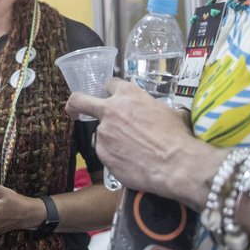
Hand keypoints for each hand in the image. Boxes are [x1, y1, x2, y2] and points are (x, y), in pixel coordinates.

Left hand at [66, 78, 198, 195]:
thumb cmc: (176, 137)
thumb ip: (148, 109)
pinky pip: (107, 153)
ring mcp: (103, 133)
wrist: (176, 165)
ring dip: (113, 141)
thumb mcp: (166, 112)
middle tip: (73, 111)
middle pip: (80, 101)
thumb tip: (151, 115)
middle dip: (74, 105)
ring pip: (102, 134)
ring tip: (135, 153)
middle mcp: (110, 110)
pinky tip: (133, 163)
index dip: (112, 92)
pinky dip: (117, 157)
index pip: (110, 84)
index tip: (111, 98)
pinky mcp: (102, 154)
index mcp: (127, 94)